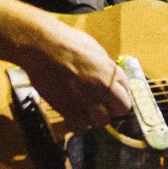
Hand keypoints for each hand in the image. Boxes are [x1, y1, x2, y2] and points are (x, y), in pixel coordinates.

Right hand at [18, 18, 134, 136]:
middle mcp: (101, 88)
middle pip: (120, 110)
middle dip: (112, 107)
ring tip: (86, 109)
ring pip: (100, 121)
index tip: (112, 95)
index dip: (119, 94)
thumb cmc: (66, 42)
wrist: (41, 46)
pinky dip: (78, 124)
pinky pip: (80, 126)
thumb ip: (105, 67)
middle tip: (101, 103)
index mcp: (110, 73)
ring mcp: (84, 100)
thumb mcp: (95, 50)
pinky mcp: (66, 109)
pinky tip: (74, 115)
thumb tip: (110, 76)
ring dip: (95, 117)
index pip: (127, 93)